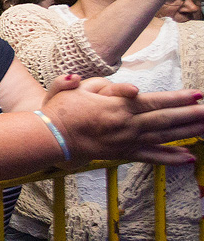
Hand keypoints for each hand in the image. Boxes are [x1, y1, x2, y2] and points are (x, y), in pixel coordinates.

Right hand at [44, 76, 203, 165]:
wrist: (50, 139)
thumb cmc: (58, 111)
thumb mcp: (66, 88)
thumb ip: (82, 81)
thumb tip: (112, 85)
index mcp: (116, 107)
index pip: (154, 101)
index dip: (177, 98)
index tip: (197, 95)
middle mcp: (127, 125)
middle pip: (165, 120)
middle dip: (192, 116)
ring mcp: (127, 141)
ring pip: (163, 136)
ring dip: (188, 132)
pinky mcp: (123, 153)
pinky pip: (152, 157)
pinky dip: (171, 159)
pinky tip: (189, 159)